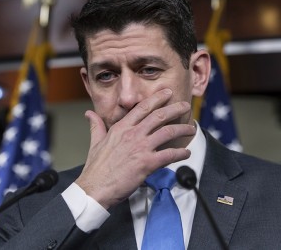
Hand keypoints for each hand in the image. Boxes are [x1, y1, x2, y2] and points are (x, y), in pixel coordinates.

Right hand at [75, 88, 195, 208]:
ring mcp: (141, 148)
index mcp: (121, 128)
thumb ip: (96, 126)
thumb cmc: (96, 168)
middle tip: (185, 105)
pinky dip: (180, 153)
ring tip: (191, 128)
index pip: (142, 108)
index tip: (167, 93)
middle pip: (159, 116)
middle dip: (175, 109)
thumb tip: (89, 114)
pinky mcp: (147, 163)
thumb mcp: (95, 142)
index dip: (157, 98)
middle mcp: (133, 134)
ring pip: (167, 132)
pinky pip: (169, 155)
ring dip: (182, 129)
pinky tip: (186, 153)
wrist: (95, 188)